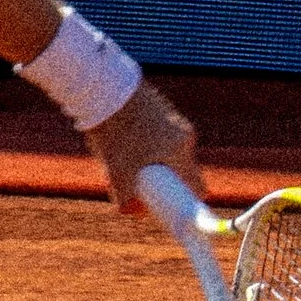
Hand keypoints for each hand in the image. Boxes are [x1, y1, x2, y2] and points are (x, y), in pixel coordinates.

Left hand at [82, 80, 198, 214]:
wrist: (104, 88)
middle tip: (134, 182)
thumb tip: (129, 211)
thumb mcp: (116, 168)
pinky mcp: (159, 108)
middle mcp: (183, 135)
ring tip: (118, 153)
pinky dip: (140, 142)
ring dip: (147, 160)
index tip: (172, 212)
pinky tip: (118, 136)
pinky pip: (156, 134)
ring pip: (165, 151)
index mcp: (180, 151)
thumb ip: (124, 195)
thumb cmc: (114, 129)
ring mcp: (173, 119)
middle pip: (178, 170)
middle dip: (159, 180)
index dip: (186, 204)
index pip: (196, 188)